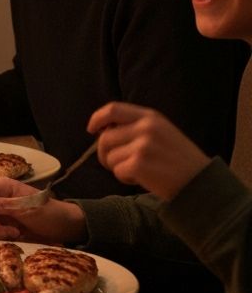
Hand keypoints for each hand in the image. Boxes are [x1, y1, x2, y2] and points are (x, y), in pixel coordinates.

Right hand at [0, 176, 85, 243]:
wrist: (64, 226)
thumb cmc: (48, 212)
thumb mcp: (26, 209)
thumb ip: (4, 205)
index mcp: (3, 187)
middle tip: (6, 233)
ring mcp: (0, 211)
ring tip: (16, 234)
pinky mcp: (4, 223)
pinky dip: (1, 236)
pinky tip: (16, 235)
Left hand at [87, 102, 209, 199]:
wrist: (201, 183)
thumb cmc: (178, 160)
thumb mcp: (161, 132)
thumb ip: (136, 126)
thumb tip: (103, 130)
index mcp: (150, 117)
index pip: (113, 109)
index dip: (97, 119)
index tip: (91, 130)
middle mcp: (146, 128)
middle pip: (105, 138)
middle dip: (105, 153)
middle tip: (119, 163)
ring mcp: (142, 145)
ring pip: (109, 156)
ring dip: (117, 167)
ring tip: (139, 171)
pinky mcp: (139, 164)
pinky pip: (116, 171)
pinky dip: (124, 178)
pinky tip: (142, 179)